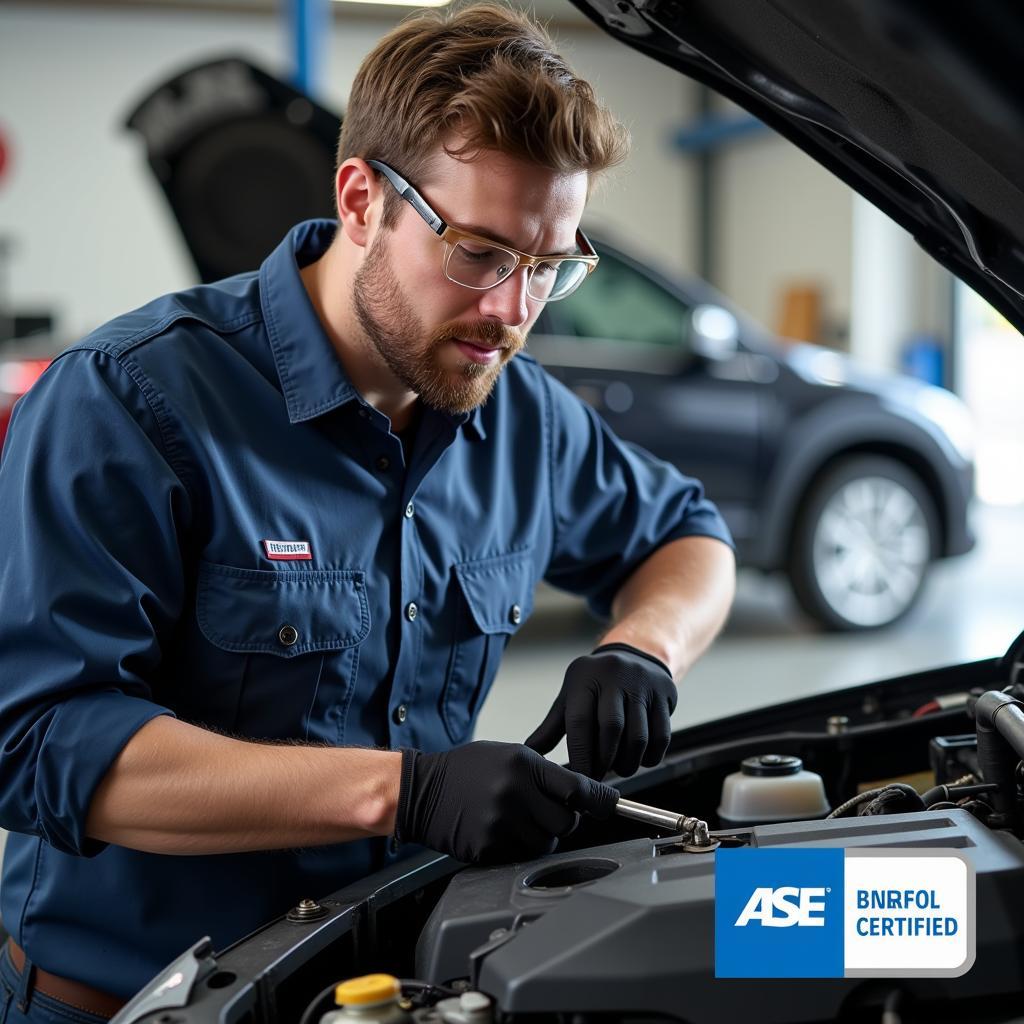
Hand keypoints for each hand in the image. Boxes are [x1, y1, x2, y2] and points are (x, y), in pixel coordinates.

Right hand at [393, 741, 617, 863]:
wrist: (422, 790)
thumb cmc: (468, 769)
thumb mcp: (510, 755)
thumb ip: (547, 773)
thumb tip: (587, 794)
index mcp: (522, 765)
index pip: (577, 788)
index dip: (599, 799)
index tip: (612, 804)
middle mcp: (514, 793)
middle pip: (567, 822)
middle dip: (563, 819)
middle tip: (544, 810)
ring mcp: (500, 823)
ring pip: (547, 842)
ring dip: (541, 835)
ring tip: (517, 818)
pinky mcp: (488, 847)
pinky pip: (522, 855)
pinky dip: (518, 847)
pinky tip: (500, 829)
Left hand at [525, 642, 676, 778]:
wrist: (636, 655)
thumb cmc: (596, 684)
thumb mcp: (571, 697)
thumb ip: (551, 727)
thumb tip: (528, 753)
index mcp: (585, 678)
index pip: (580, 721)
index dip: (580, 755)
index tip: (580, 776)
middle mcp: (615, 677)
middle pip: (612, 728)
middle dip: (604, 760)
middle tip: (599, 776)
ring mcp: (643, 684)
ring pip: (639, 736)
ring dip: (628, 762)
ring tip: (619, 768)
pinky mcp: (665, 694)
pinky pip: (661, 736)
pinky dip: (650, 756)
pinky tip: (639, 759)